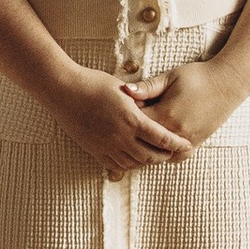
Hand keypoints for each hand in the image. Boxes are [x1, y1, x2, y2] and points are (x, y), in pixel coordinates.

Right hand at [46, 62, 191, 177]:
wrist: (63, 90)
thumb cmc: (93, 83)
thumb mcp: (122, 89)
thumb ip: (140, 101)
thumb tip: (154, 107)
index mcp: (131, 119)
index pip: (162, 138)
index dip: (176, 143)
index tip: (186, 144)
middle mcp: (120, 137)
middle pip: (150, 155)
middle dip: (164, 155)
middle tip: (172, 152)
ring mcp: (106, 146)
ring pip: (134, 163)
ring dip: (147, 161)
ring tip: (154, 155)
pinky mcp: (94, 150)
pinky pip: (116, 165)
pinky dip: (128, 164)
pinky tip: (132, 158)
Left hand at [131, 56, 247, 147]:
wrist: (227, 84)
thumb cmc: (197, 77)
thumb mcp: (170, 77)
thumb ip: (147, 87)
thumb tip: (125, 90)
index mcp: (166, 114)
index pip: (135, 122)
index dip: (124, 116)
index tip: (119, 110)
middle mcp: (175, 132)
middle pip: (144, 140)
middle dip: (133, 133)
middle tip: (123, 126)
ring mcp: (186, 141)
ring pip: (158, 154)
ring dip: (147, 147)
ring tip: (137, 138)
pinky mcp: (196, 144)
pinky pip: (175, 157)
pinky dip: (164, 153)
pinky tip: (156, 147)